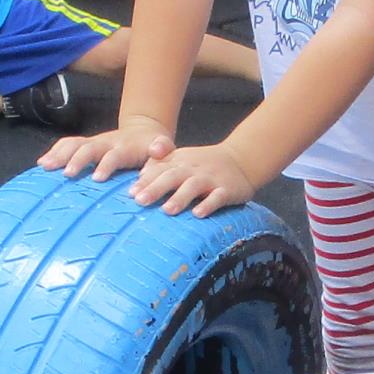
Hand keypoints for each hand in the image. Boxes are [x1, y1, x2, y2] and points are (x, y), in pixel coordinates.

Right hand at [37, 119, 174, 179]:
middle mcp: (105, 142)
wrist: (144, 131)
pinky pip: (67, 145)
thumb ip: (162, 148)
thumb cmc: (154, 147)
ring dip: (59, 154)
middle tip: (67, 175)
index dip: (105, 165)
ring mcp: (93, 142)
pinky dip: (54, 152)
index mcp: (124, 147)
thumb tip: (159, 150)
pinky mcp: (85, 145)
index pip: (113, 155)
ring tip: (45, 167)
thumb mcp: (163, 146)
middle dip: (77, 160)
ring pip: (73, 144)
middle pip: (88, 148)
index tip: (97, 179)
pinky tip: (42, 165)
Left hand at [130, 142, 254, 215]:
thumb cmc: (206, 164)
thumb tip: (139, 179)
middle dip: (156, 188)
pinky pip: (218, 197)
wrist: (242, 158)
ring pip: (194, 186)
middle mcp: (194, 168)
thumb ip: (161, 166)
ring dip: (180, 197)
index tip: (131, 194)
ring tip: (167, 210)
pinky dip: (208, 205)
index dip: (145, 181)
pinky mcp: (227, 189)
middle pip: (173, 176)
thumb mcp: (183, 159)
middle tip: (141, 201)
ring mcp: (211, 178)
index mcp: (181, 161)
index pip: (160, 169)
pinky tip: (199, 214)